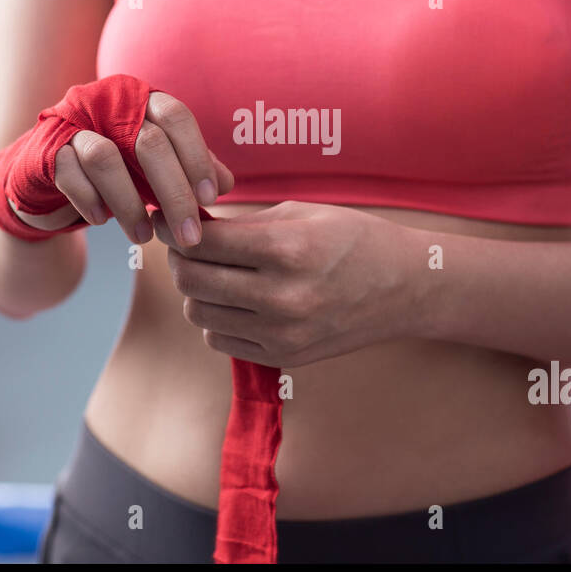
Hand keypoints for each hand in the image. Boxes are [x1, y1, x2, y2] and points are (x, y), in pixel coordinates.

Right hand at [17, 91, 233, 246]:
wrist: (48, 176)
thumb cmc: (114, 169)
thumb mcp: (154, 169)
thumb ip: (188, 168)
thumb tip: (226, 185)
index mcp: (138, 98)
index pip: (175, 116)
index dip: (196, 157)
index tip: (210, 199)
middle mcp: (105, 101)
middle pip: (147, 141)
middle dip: (173, 193)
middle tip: (189, 235)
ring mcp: (72, 122)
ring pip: (105, 158)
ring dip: (130, 205)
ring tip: (145, 237)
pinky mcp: (45, 149)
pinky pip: (69, 174)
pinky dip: (91, 201)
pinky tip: (104, 222)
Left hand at [153, 201, 417, 366]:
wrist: (405, 288)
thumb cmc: (353, 239)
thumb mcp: (302, 214)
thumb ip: (244, 224)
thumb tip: (188, 226)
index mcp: (287, 249)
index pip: (204, 242)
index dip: (174, 229)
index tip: (165, 220)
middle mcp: (282, 296)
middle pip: (193, 280)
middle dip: (179, 258)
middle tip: (184, 244)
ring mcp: (283, 332)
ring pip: (200, 314)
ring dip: (197, 291)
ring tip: (213, 272)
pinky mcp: (284, 357)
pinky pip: (220, 340)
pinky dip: (216, 319)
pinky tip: (235, 300)